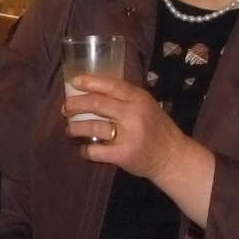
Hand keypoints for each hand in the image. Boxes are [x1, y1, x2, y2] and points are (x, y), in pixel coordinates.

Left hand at [64, 74, 182, 179]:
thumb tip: (92, 89)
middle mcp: (133, 114)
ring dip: (75, 128)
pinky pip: (95, 150)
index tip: (74, 81)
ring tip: (69, 129)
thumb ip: (125, 98)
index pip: (111, 85)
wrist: (172, 157)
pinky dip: (85, 150)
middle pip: (97, 104)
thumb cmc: (156, 128)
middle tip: (65, 108)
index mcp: (139, 99)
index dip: (90, 82)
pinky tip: (83, 149)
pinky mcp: (123, 155)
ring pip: (92, 127)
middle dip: (76, 105)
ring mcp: (128, 135)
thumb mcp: (146, 105)